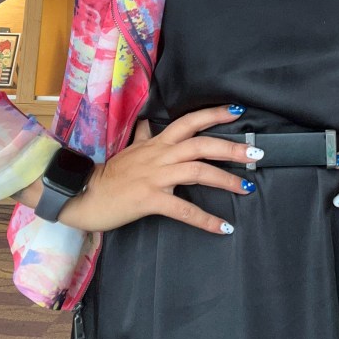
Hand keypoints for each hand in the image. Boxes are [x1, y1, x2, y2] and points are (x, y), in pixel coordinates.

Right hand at [55, 105, 259, 234]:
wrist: (82, 194)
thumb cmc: (108, 175)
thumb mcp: (128, 149)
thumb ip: (143, 135)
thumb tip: (149, 121)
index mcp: (156, 143)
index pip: (189, 121)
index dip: (213, 115)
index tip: (238, 111)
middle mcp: (159, 155)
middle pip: (200, 144)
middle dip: (231, 147)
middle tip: (256, 153)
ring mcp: (155, 176)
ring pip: (197, 171)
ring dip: (225, 179)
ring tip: (247, 187)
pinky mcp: (149, 200)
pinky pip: (182, 209)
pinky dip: (205, 219)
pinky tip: (224, 226)